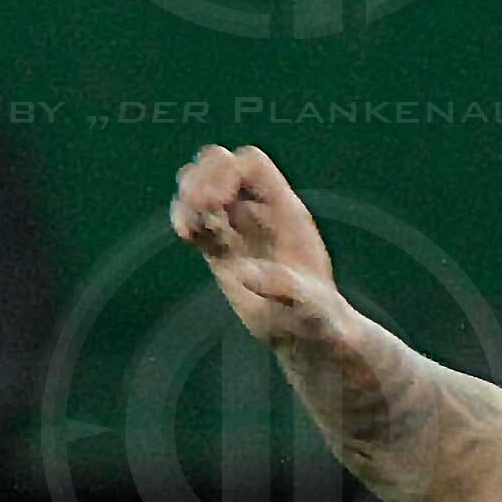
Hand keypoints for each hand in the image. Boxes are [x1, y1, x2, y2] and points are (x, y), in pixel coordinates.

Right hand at [169, 144, 342, 350]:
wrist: (308, 338)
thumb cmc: (319, 320)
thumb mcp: (312, 307)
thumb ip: (287, 290)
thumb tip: (245, 273)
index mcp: (285, 211)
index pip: (250, 163)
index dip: (228, 170)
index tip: (219, 201)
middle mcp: (259, 212)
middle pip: (219, 164)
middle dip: (201, 177)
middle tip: (200, 208)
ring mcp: (237, 228)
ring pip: (200, 188)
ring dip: (185, 198)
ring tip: (190, 229)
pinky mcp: (219, 249)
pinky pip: (193, 219)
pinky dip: (182, 218)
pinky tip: (186, 236)